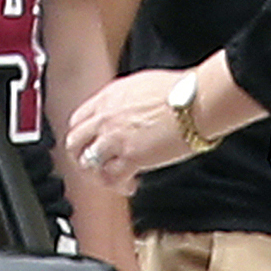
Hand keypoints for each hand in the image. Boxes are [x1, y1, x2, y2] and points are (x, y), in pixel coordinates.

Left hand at [68, 69, 195, 184]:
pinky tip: (131, 185)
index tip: (91, 144)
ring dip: (99, 175)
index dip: (83, 136)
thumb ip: (128, 100)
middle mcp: (105, 117)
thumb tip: (131, 110)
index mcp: (108, 97)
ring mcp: (115, 138)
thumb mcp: (143, 85)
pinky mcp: (130, 157)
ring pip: (88, 164)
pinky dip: (119, 185)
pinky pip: (112, 178)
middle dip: (82, 158)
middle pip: (75, 143)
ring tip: (114, 181)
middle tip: (95, 167)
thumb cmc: (182, 91)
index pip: (78, 120)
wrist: (196, 101)